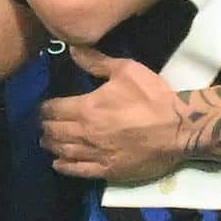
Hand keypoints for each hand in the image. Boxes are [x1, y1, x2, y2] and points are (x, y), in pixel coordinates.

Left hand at [40, 47, 191, 181]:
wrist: (178, 128)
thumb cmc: (152, 97)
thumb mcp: (126, 70)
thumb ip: (97, 61)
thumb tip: (72, 49)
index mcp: (87, 107)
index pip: (55, 108)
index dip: (45, 108)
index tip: (43, 108)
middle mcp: (85, 133)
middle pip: (55, 131)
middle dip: (46, 126)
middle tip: (42, 125)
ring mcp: (96, 154)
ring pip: (63, 151)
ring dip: (51, 145)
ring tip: (46, 142)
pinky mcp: (108, 171)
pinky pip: (79, 170)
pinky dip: (64, 166)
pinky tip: (58, 163)